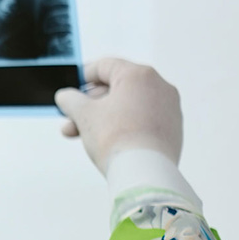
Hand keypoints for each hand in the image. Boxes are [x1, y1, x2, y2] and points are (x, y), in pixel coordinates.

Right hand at [54, 58, 183, 174]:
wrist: (144, 173)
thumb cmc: (116, 139)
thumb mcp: (84, 115)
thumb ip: (71, 100)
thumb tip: (66, 97)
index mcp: (139, 75)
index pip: (104, 66)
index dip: (82, 76)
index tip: (71, 89)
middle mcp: (159, 86)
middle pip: (116, 88)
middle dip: (90, 104)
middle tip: (72, 118)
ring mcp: (169, 108)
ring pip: (129, 106)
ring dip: (104, 117)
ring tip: (82, 134)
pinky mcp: (173, 128)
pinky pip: (142, 120)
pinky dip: (124, 126)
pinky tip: (108, 141)